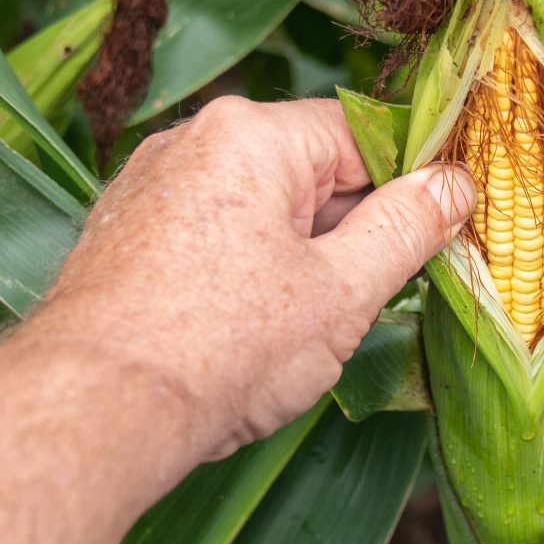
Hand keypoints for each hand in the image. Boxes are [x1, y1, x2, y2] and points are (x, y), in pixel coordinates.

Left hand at [28, 97, 472, 463]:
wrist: (90, 411)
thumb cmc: (219, 350)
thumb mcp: (341, 293)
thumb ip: (405, 229)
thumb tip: (453, 185)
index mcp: (249, 133)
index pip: (360, 135)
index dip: (406, 187)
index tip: (435, 237)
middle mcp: (188, 141)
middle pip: (304, 172)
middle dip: (345, 233)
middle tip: (366, 303)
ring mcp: (145, 187)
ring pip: (254, 210)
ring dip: (291, 260)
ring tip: (295, 333)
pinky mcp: (119, 236)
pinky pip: (205, 237)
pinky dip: (236, 275)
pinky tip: (239, 336)